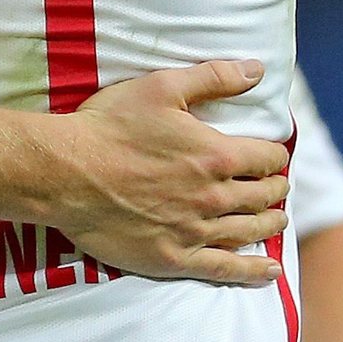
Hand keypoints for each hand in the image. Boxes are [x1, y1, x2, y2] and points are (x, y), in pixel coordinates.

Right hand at [61, 59, 289, 285]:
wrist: (65, 174)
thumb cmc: (109, 126)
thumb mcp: (161, 87)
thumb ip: (213, 77)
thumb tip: (256, 70)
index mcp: (217, 155)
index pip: (266, 158)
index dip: (273, 156)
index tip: (272, 157)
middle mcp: (214, 197)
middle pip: (263, 196)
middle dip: (275, 189)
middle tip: (276, 188)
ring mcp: (195, 231)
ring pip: (250, 230)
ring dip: (269, 224)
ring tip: (276, 220)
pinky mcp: (174, 258)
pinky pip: (225, 268)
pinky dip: (252, 270)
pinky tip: (268, 271)